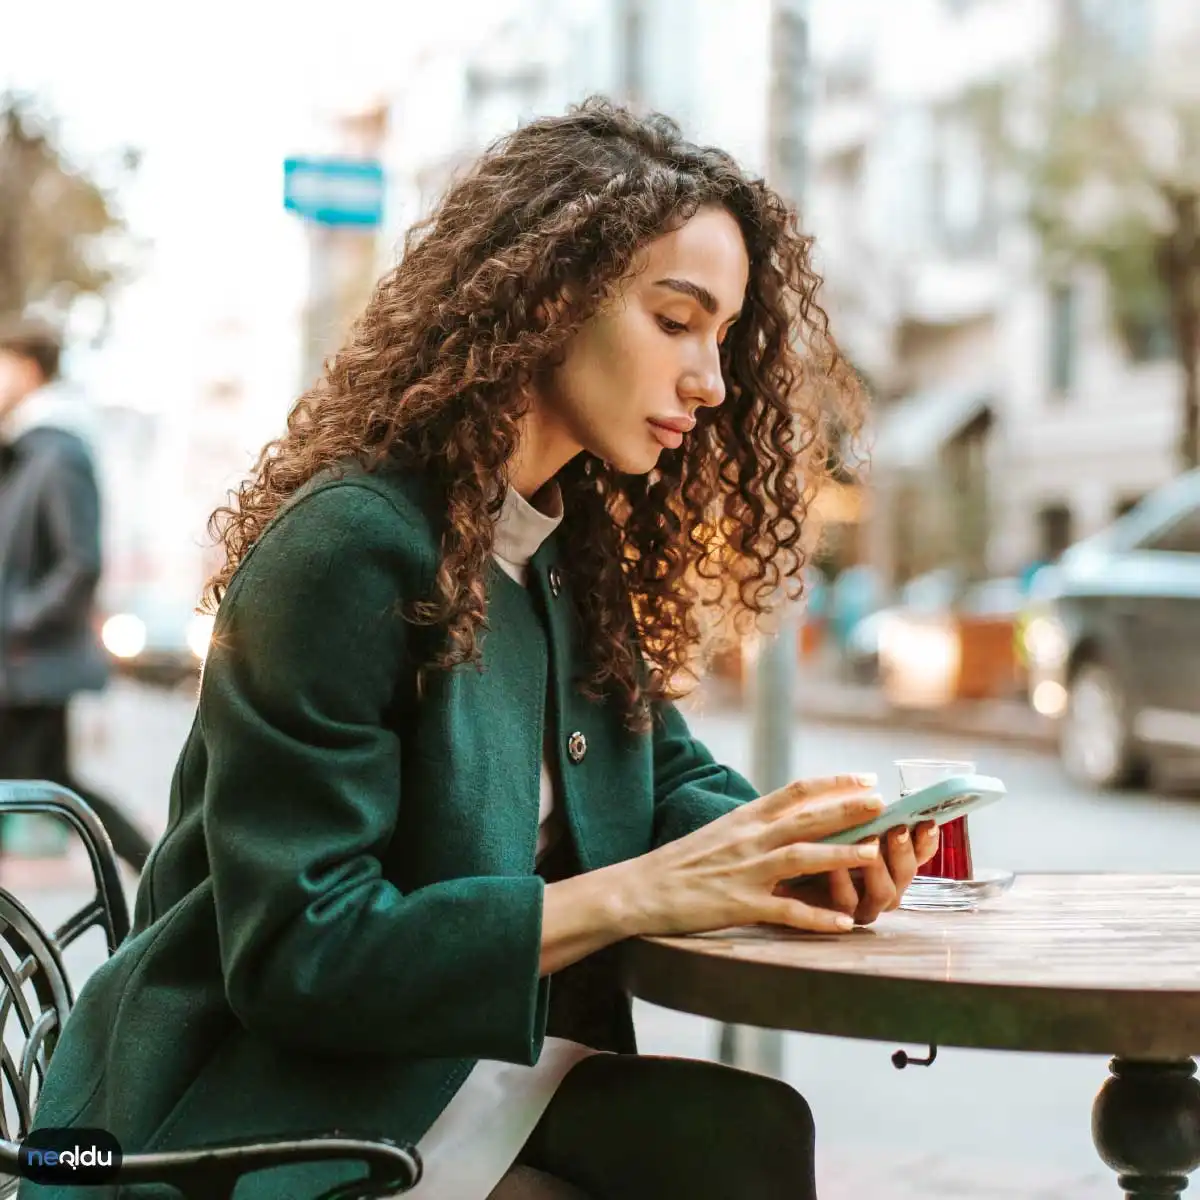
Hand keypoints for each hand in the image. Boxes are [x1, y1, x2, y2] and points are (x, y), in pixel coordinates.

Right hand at [615, 775, 888, 937]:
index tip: (864, 779)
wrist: (638, 888)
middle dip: (848, 810)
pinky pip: (784, 911)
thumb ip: (755, 825)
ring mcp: (744, 872)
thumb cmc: (680, 863)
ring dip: (840, 856)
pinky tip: (843, 924)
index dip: (833, 783)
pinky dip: (815, 918)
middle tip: (884, 804)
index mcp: (744, 818)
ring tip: (874, 854)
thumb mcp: (719, 832)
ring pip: (801, 858)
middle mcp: (748, 839)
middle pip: (806, 819)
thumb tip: (792, 818)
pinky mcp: (738, 905)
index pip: (795, 791)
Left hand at [777, 821, 939, 925]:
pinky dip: (843, 887)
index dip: (926, 841)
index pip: (918, 854)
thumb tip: (870, 786)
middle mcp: (879, 888)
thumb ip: (851, 814)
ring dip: (879, 869)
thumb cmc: (800, 844)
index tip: (926, 821)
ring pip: (883, 894)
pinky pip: (844, 906)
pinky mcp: (835, 917)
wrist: (761, 878)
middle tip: (896, 830)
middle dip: (903, 853)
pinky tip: (834, 869)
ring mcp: (858, 906)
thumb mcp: (827, 824)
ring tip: (869, 844)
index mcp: (886, 864)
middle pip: (905, 876)